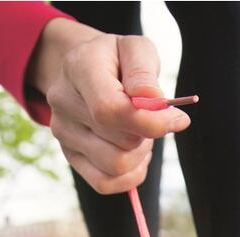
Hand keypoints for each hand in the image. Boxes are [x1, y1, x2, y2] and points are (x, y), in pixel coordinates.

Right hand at [28, 19, 190, 193]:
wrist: (87, 68)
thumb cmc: (118, 59)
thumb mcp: (137, 50)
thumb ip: (145, 73)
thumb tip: (155, 102)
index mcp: (79, 68)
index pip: (110, 110)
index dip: (149, 123)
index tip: (177, 120)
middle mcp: (63, 101)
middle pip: (119, 141)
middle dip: (148, 134)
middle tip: (152, 117)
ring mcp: (62, 132)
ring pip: (114, 166)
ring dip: (140, 154)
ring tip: (140, 133)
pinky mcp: (70, 155)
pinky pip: (104, 183)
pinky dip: (129, 176)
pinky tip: (135, 155)